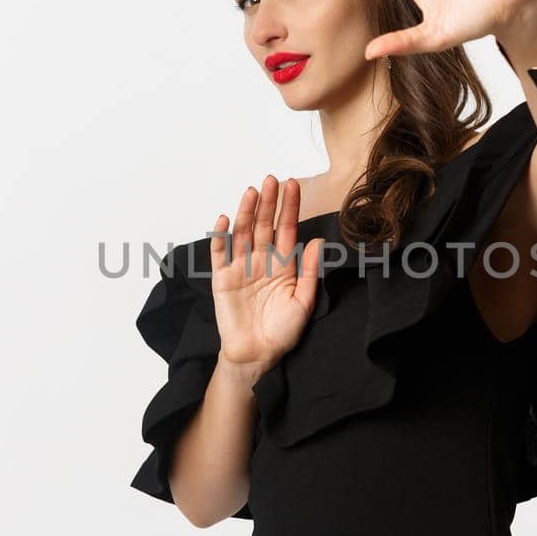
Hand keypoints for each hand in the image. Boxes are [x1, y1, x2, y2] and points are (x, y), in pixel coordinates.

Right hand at [208, 175, 323, 375]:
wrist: (257, 355)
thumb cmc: (283, 332)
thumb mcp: (303, 302)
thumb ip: (309, 272)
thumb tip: (316, 242)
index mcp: (284, 265)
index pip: (287, 229)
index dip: (289, 208)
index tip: (293, 185)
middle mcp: (261, 261)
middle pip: (263, 225)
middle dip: (268, 203)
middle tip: (271, 180)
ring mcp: (240, 268)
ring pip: (242, 233)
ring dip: (246, 212)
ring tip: (251, 192)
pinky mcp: (222, 279)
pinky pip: (220, 253)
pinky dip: (221, 236)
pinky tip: (226, 220)